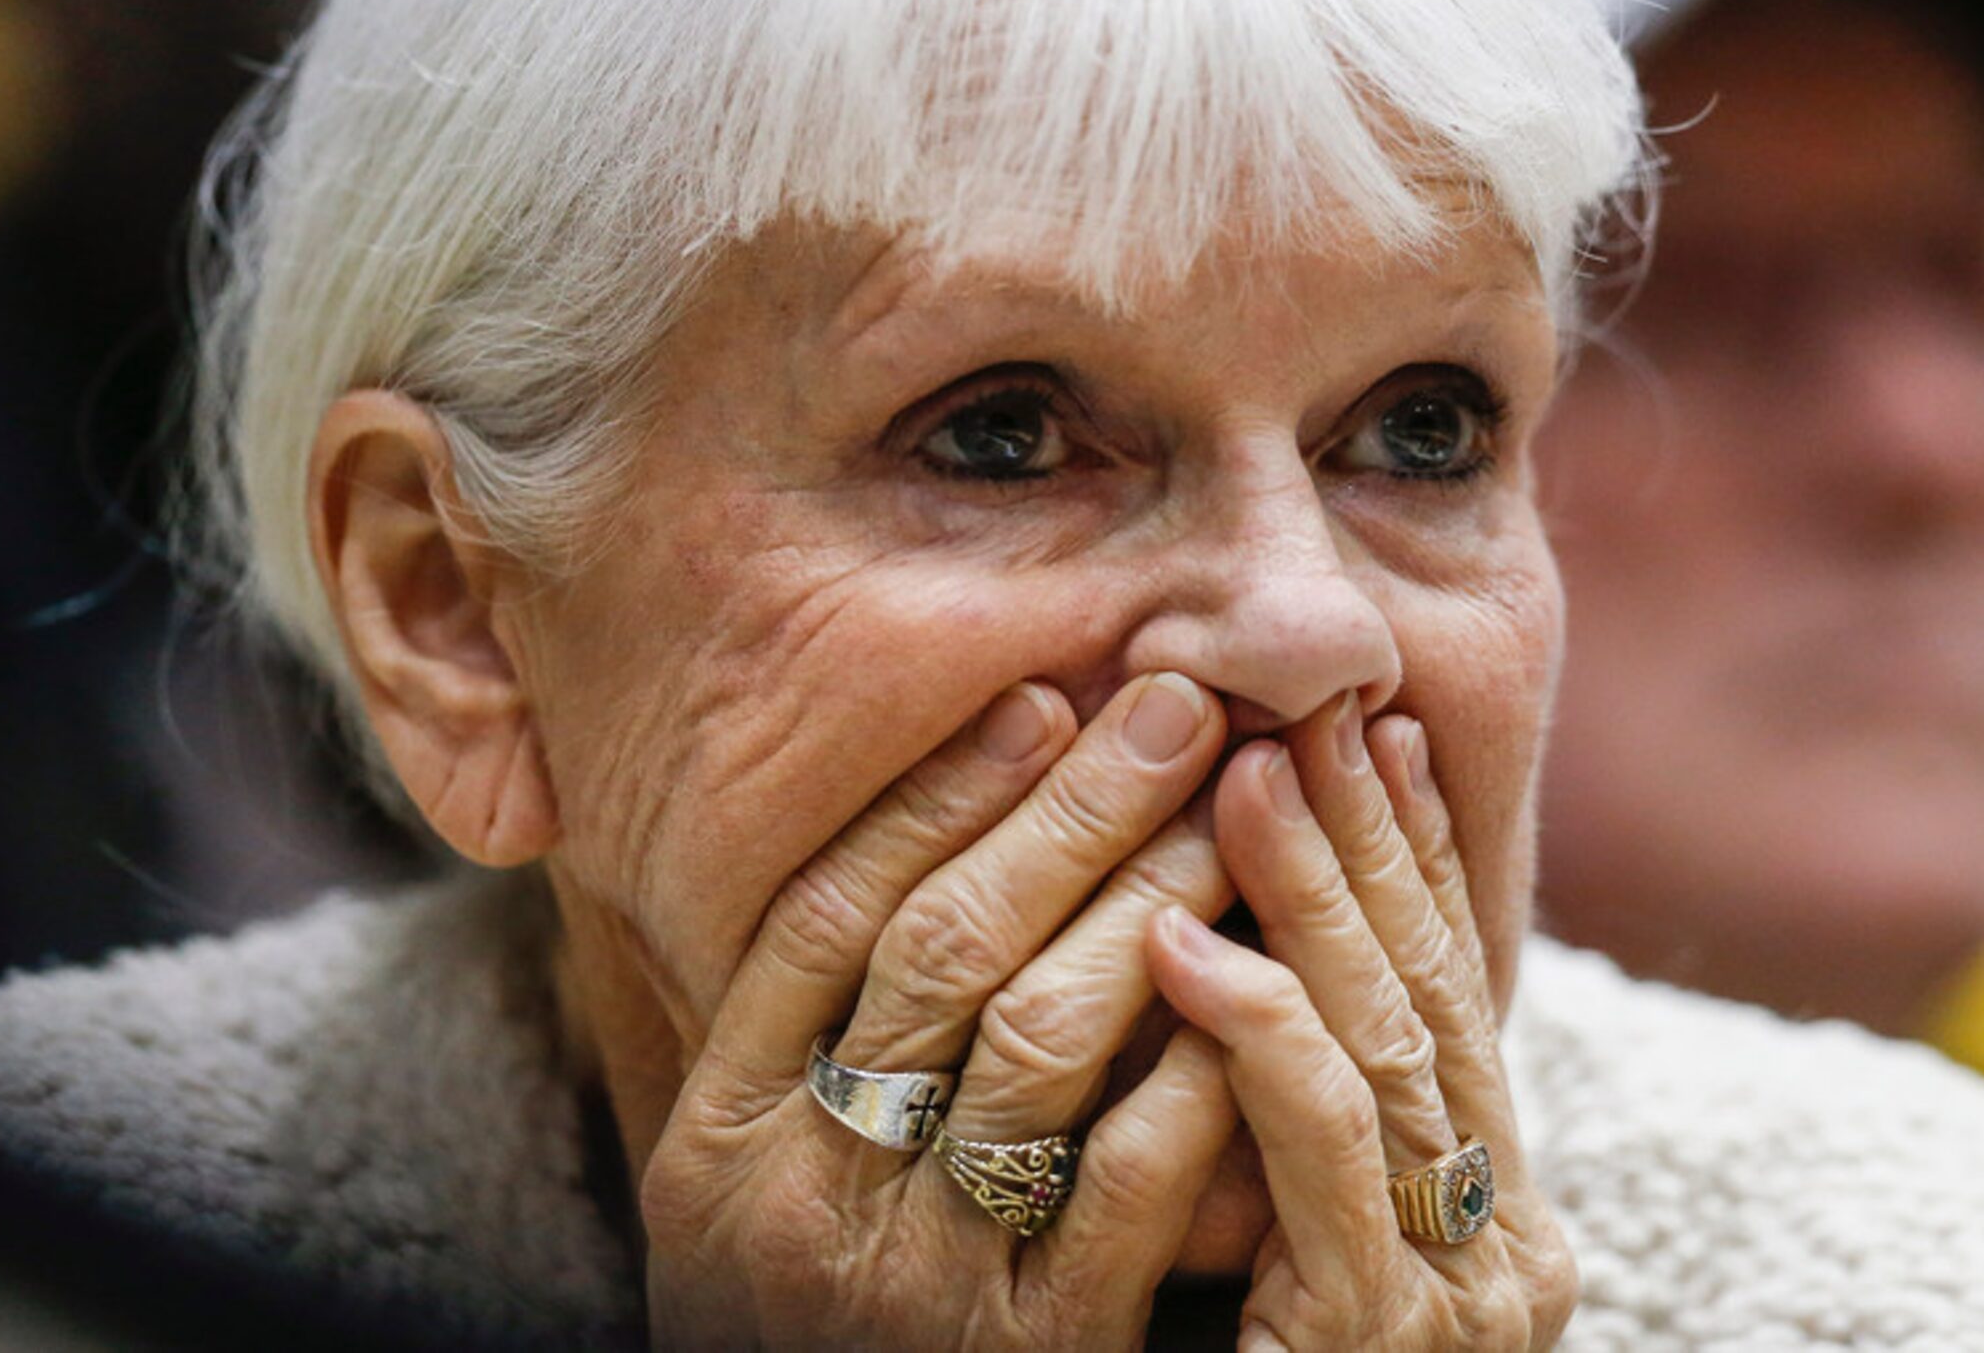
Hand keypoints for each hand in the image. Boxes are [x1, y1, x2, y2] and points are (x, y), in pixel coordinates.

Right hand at [639, 671, 1248, 1348]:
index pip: (823, 921)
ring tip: (1238, 810)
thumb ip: (816, 1046)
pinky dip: (1203, 1060)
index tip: (1046, 695)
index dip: (937, 795)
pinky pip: (1134, 1178)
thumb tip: (948, 821)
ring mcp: (914, 1289)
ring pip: (1043, 1038)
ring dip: (1155, 897)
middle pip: (942, 950)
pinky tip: (1267, 974)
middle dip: (1073, 808)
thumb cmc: (831, 1336)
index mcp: (716, 1148)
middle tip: (1184, 707)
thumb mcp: (774, 1197)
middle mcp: (797, 1210)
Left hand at [1147, 700, 1575, 1349]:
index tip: (1385, 735)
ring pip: (1384, 1045)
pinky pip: (1321, 1139)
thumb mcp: (1288, 1255)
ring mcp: (1456, 1303)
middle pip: (1433, 1002)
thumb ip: (1302, 1136)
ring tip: (1243, 777)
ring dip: (1312, 894)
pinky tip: (1177, 945)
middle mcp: (1506, 1260)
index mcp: (1500, 1231)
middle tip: (1317, 710)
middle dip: (1374, 843)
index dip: (1424, 862)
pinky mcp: (1375, 1336)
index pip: (1459, 1007)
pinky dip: (1255, 1025)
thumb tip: (1251, 944)